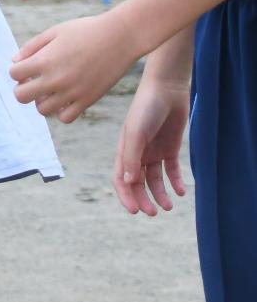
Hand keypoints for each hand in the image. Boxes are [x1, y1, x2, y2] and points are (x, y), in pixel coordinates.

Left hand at [10, 7, 137, 120]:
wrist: (120, 37)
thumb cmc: (86, 30)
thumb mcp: (55, 31)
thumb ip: (32, 47)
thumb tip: (14, 61)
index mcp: (45, 60)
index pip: (14, 74)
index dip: (17, 70)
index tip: (26, 66)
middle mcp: (55, 79)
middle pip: (22, 97)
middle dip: (23, 88)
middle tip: (32, 80)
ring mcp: (72, 93)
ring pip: (42, 109)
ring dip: (41, 100)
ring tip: (50, 88)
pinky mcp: (87, 101)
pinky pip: (65, 117)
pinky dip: (61, 111)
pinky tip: (66, 96)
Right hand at [113, 76, 188, 215]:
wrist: (167, 88)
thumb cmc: (146, 107)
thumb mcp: (136, 132)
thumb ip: (132, 157)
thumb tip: (129, 182)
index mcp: (125, 149)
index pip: (121, 179)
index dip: (126, 196)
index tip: (135, 211)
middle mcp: (138, 153)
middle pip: (138, 183)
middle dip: (144, 199)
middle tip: (154, 213)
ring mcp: (154, 151)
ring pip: (155, 180)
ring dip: (160, 194)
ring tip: (169, 206)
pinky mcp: (170, 148)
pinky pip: (172, 170)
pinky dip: (175, 182)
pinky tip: (181, 191)